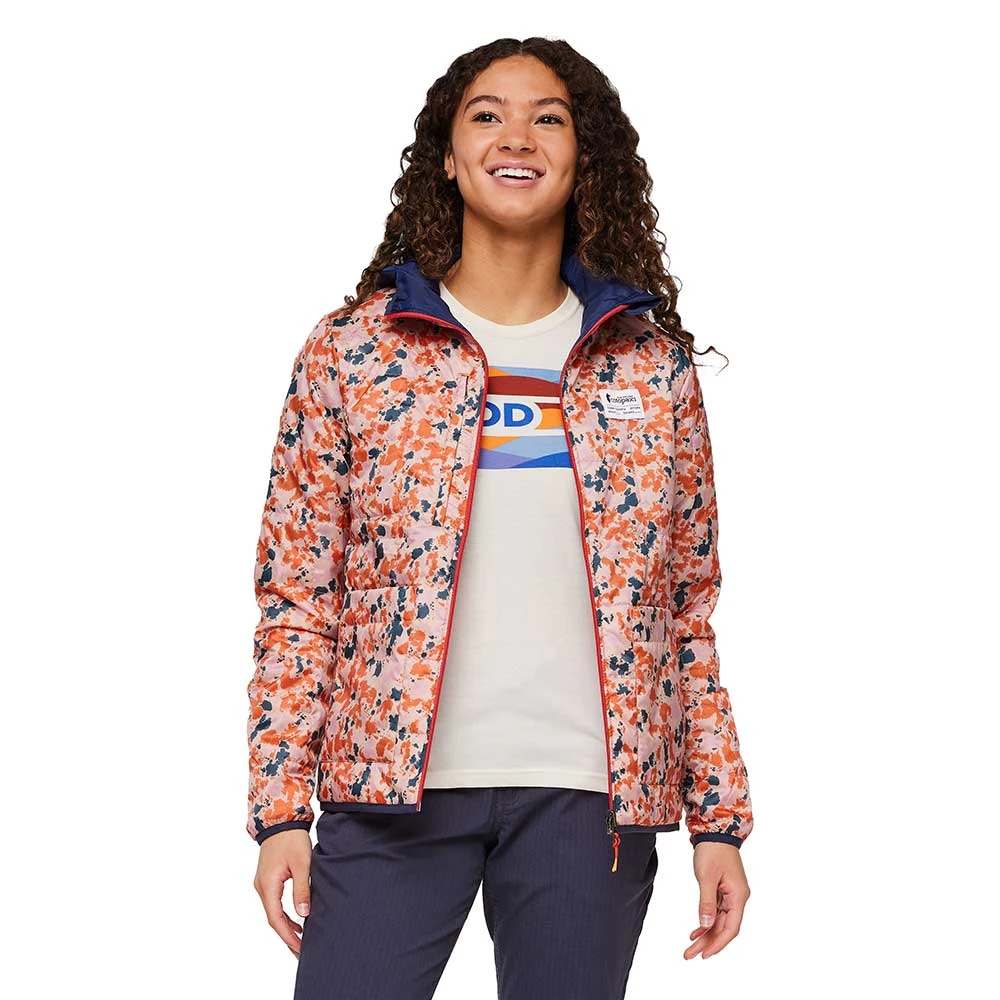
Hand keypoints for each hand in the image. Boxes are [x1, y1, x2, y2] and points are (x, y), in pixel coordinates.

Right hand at [253, 828, 313, 957]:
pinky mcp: (267, 880)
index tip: (300, 948)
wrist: (281, 820)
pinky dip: (284, 915)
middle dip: (287, 936)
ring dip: (286, 927)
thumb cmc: (292, 839)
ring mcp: (263, 884)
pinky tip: (297, 921)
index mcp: (268, 885)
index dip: (288, 936)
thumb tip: (304, 914)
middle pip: (273, 919)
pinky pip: (274, 903)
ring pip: (273, 912)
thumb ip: (302, 889)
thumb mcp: (302, 863)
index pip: (276, 919)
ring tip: (301, 941)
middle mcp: (261, 887)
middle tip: (301, 952)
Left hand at [684, 842, 749, 959]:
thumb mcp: (706, 877)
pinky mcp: (723, 890)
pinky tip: (695, 931)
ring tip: (690, 947)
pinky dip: (706, 921)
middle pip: (724, 927)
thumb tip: (706, 925)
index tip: (704, 954)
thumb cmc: (712, 850)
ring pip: (719, 921)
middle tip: (690, 955)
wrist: (714, 830)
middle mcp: (737, 898)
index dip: (718, 943)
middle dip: (708, 942)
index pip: (731, 928)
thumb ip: (706, 903)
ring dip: (705, 934)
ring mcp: (730, 894)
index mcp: (738, 896)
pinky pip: (716, 911)